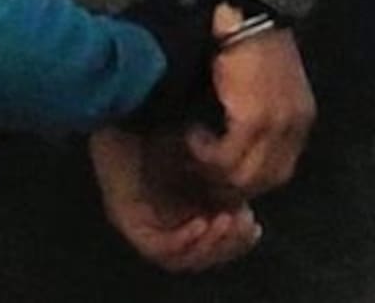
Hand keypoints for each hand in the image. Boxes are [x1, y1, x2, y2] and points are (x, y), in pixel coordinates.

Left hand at [90, 128, 261, 272]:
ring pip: (181, 257)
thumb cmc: (157, 131)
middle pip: (200, 255)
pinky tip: (201, 223)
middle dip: (228, 245)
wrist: (120, 116)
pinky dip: (183, 241)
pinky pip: (158, 249)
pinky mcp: (126, 223)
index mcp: (178, 213)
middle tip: (244, 225)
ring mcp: (141, 226)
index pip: (212, 244)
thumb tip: (248, 206)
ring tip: (226, 223)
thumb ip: (220, 181)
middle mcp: (159, 224)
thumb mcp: (198, 158)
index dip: (236, 241)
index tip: (254, 224)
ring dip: (209, 246)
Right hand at [187, 5, 315, 196]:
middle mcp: (294, 128)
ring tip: (190, 153)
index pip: (277, 169)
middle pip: (265, 180)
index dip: (245, 179)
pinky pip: (228, 157)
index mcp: (298, 119)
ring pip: (246, 176)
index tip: (215, 176)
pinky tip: (190, 135)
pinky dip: (205, 153)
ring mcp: (278, 126)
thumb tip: (223, 133)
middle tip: (197, 174)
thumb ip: (249, 108)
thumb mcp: (258, 81)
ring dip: (213, 171)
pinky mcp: (255, 118)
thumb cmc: (248, 38)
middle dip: (228, 184)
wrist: (249, 10)